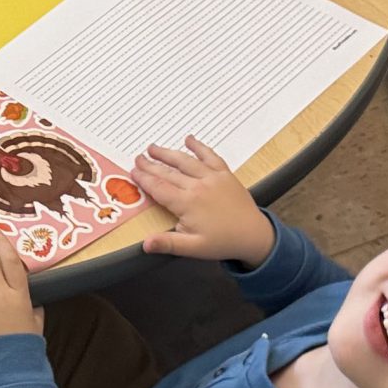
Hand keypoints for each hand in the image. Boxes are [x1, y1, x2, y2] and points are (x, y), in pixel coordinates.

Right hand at [134, 137, 274, 265]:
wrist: (254, 235)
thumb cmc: (224, 242)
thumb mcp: (193, 248)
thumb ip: (168, 243)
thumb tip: (146, 244)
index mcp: (188, 203)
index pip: (159, 188)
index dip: (144, 179)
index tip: (133, 172)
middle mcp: (198, 186)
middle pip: (168, 172)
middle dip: (151, 164)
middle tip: (138, 158)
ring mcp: (212, 178)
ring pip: (185, 161)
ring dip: (168, 153)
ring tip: (154, 148)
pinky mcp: (225, 174)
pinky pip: (210, 155)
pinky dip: (199, 146)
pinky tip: (189, 139)